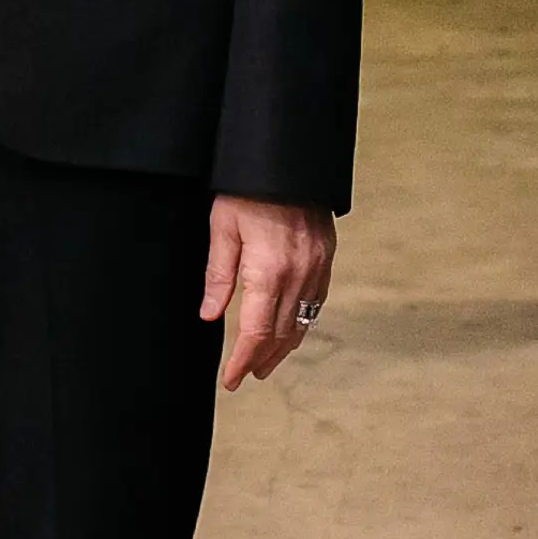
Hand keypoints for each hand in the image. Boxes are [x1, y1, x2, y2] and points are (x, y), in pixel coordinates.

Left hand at [201, 195, 336, 389]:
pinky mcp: (326, 257)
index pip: (255, 333)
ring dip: (284, 347)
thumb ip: (218, 276)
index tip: (231, 380)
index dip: (242, 361)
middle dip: (262, 360)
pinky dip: (302, 322)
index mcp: (268, 271)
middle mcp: (298, 275)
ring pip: (302, 322)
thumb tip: (211, 316)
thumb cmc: (248, 188)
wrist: (288, 158)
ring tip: (267, 363)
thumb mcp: (222, 228)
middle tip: (246, 377)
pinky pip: (317, 301)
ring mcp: (317, 267)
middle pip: (280, 334)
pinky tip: (291, 329)